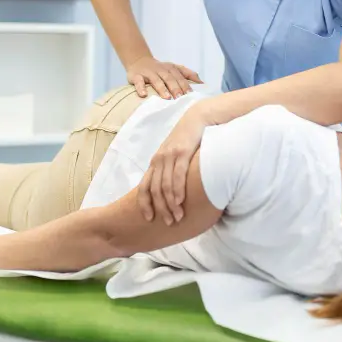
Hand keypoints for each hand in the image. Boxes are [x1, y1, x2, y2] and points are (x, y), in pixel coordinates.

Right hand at [126, 56, 201, 99]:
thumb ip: (188, 74)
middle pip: (169, 78)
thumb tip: (203, 83)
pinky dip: (140, 87)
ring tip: (167, 97)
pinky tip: (143, 95)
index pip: (180, 77)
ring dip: (162, 88)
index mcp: (171, 68)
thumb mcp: (175, 69)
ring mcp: (149, 73)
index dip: (185, 85)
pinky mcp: (136, 76)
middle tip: (180, 98)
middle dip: (175, 88)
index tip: (191, 95)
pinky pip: (138, 81)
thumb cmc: (160, 69)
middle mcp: (161, 70)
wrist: (139, 60)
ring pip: (156, 80)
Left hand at [137, 103, 212, 224]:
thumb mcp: (174, 154)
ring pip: (165, 186)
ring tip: (177, 217)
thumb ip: (170, 169)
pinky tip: (180, 201)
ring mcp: (170, 156)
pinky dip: (177, 190)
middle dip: (161, 209)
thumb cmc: (188, 139)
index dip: (144, 204)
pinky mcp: (183, 152)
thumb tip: (171, 190)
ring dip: (170, 204)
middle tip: (168, 223)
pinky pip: (178, 175)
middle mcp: (159, 160)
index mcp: (155, 162)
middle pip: (155, 190)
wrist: (197, 118)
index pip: (144, 187)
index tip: (149, 218)